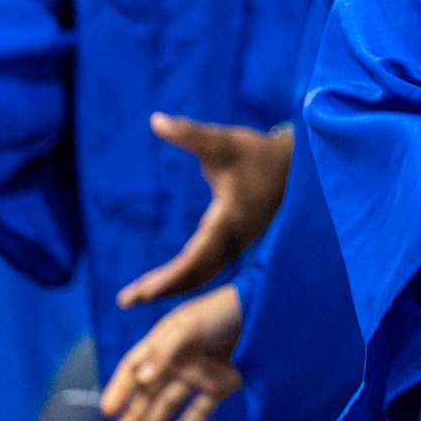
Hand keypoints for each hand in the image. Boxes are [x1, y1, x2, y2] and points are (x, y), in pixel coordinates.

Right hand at [100, 284, 242, 420]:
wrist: (266, 314)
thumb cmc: (223, 312)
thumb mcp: (190, 326)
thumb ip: (165, 352)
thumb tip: (141, 378)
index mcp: (165, 340)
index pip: (134, 366)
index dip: (120, 387)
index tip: (108, 411)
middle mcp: (178, 359)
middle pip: (149, 391)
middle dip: (134, 414)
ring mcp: (199, 374)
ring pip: (169, 404)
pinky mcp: (220, 386)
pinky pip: (198, 411)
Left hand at [115, 115, 293, 307]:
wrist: (295, 166)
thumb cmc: (256, 153)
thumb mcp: (222, 141)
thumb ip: (189, 133)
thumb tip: (156, 120)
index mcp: (229, 221)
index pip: (194, 260)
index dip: (168, 278)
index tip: (143, 293)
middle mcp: (233, 240)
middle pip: (194, 276)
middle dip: (161, 289)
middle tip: (125, 300)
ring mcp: (236, 244)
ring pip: (201, 274)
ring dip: (171, 286)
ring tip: (139, 293)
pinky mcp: (235, 242)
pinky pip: (208, 267)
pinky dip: (185, 277)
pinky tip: (167, 278)